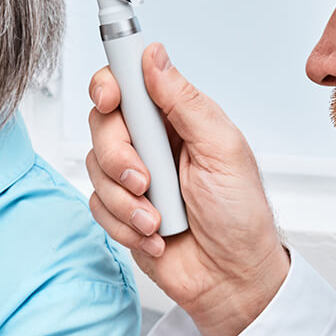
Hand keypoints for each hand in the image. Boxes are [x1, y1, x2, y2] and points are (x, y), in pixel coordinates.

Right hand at [86, 42, 290, 335]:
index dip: (110, 85)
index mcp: (177, 118)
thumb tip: (155, 57)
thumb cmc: (240, 215)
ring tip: (160, 218)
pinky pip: (96, 206)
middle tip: (146, 179)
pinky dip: (125, 225)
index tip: (110, 98)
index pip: (129, 83)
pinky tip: (155, 234)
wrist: (233, 279)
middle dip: (119, 155)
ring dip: (126, 199)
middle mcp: (151, 142)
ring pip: (95, 167)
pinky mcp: (120, 210)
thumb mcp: (222, 150)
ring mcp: (133, 176)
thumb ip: (185, 102)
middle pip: (102, 123)